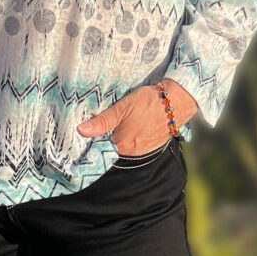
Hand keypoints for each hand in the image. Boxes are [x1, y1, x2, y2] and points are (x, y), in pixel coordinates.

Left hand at [76, 78, 199, 155]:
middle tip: (98, 130)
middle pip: (113, 151)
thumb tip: (81, 130)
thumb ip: (101, 122)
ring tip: (115, 128)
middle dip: (106, 142)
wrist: (175, 103)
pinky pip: (136, 147)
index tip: (84, 141)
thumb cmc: (147, 103)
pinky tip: (130, 129)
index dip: (93, 146)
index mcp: (123, 145)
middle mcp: (133, 153)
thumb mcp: (121, 108)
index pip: (101, 151)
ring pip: (124, 149)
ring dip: (119, 141)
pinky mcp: (152, 148)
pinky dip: (131, 140)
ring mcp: (144, 152)